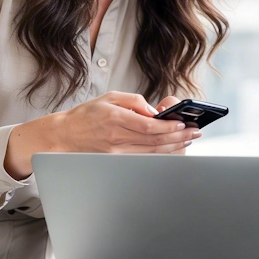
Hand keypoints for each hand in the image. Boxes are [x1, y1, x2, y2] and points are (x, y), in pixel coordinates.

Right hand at [4, 92, 199, 177]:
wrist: (64, 136)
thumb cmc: (86, 115)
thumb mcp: (109, 97)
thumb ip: (133, 101)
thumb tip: (153, 111)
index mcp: (115, 118)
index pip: (148, 126)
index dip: (168, 127)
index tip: (182, 124)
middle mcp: (117, 138)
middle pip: (154, 141)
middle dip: (178, 137)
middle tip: (194, 133)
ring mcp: (116, 152)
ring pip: (151, 152)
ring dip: (173, 147)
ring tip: (188, 141)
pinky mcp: (116, 160)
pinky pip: (143, 159)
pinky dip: (160, 155)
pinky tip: (171, 151)